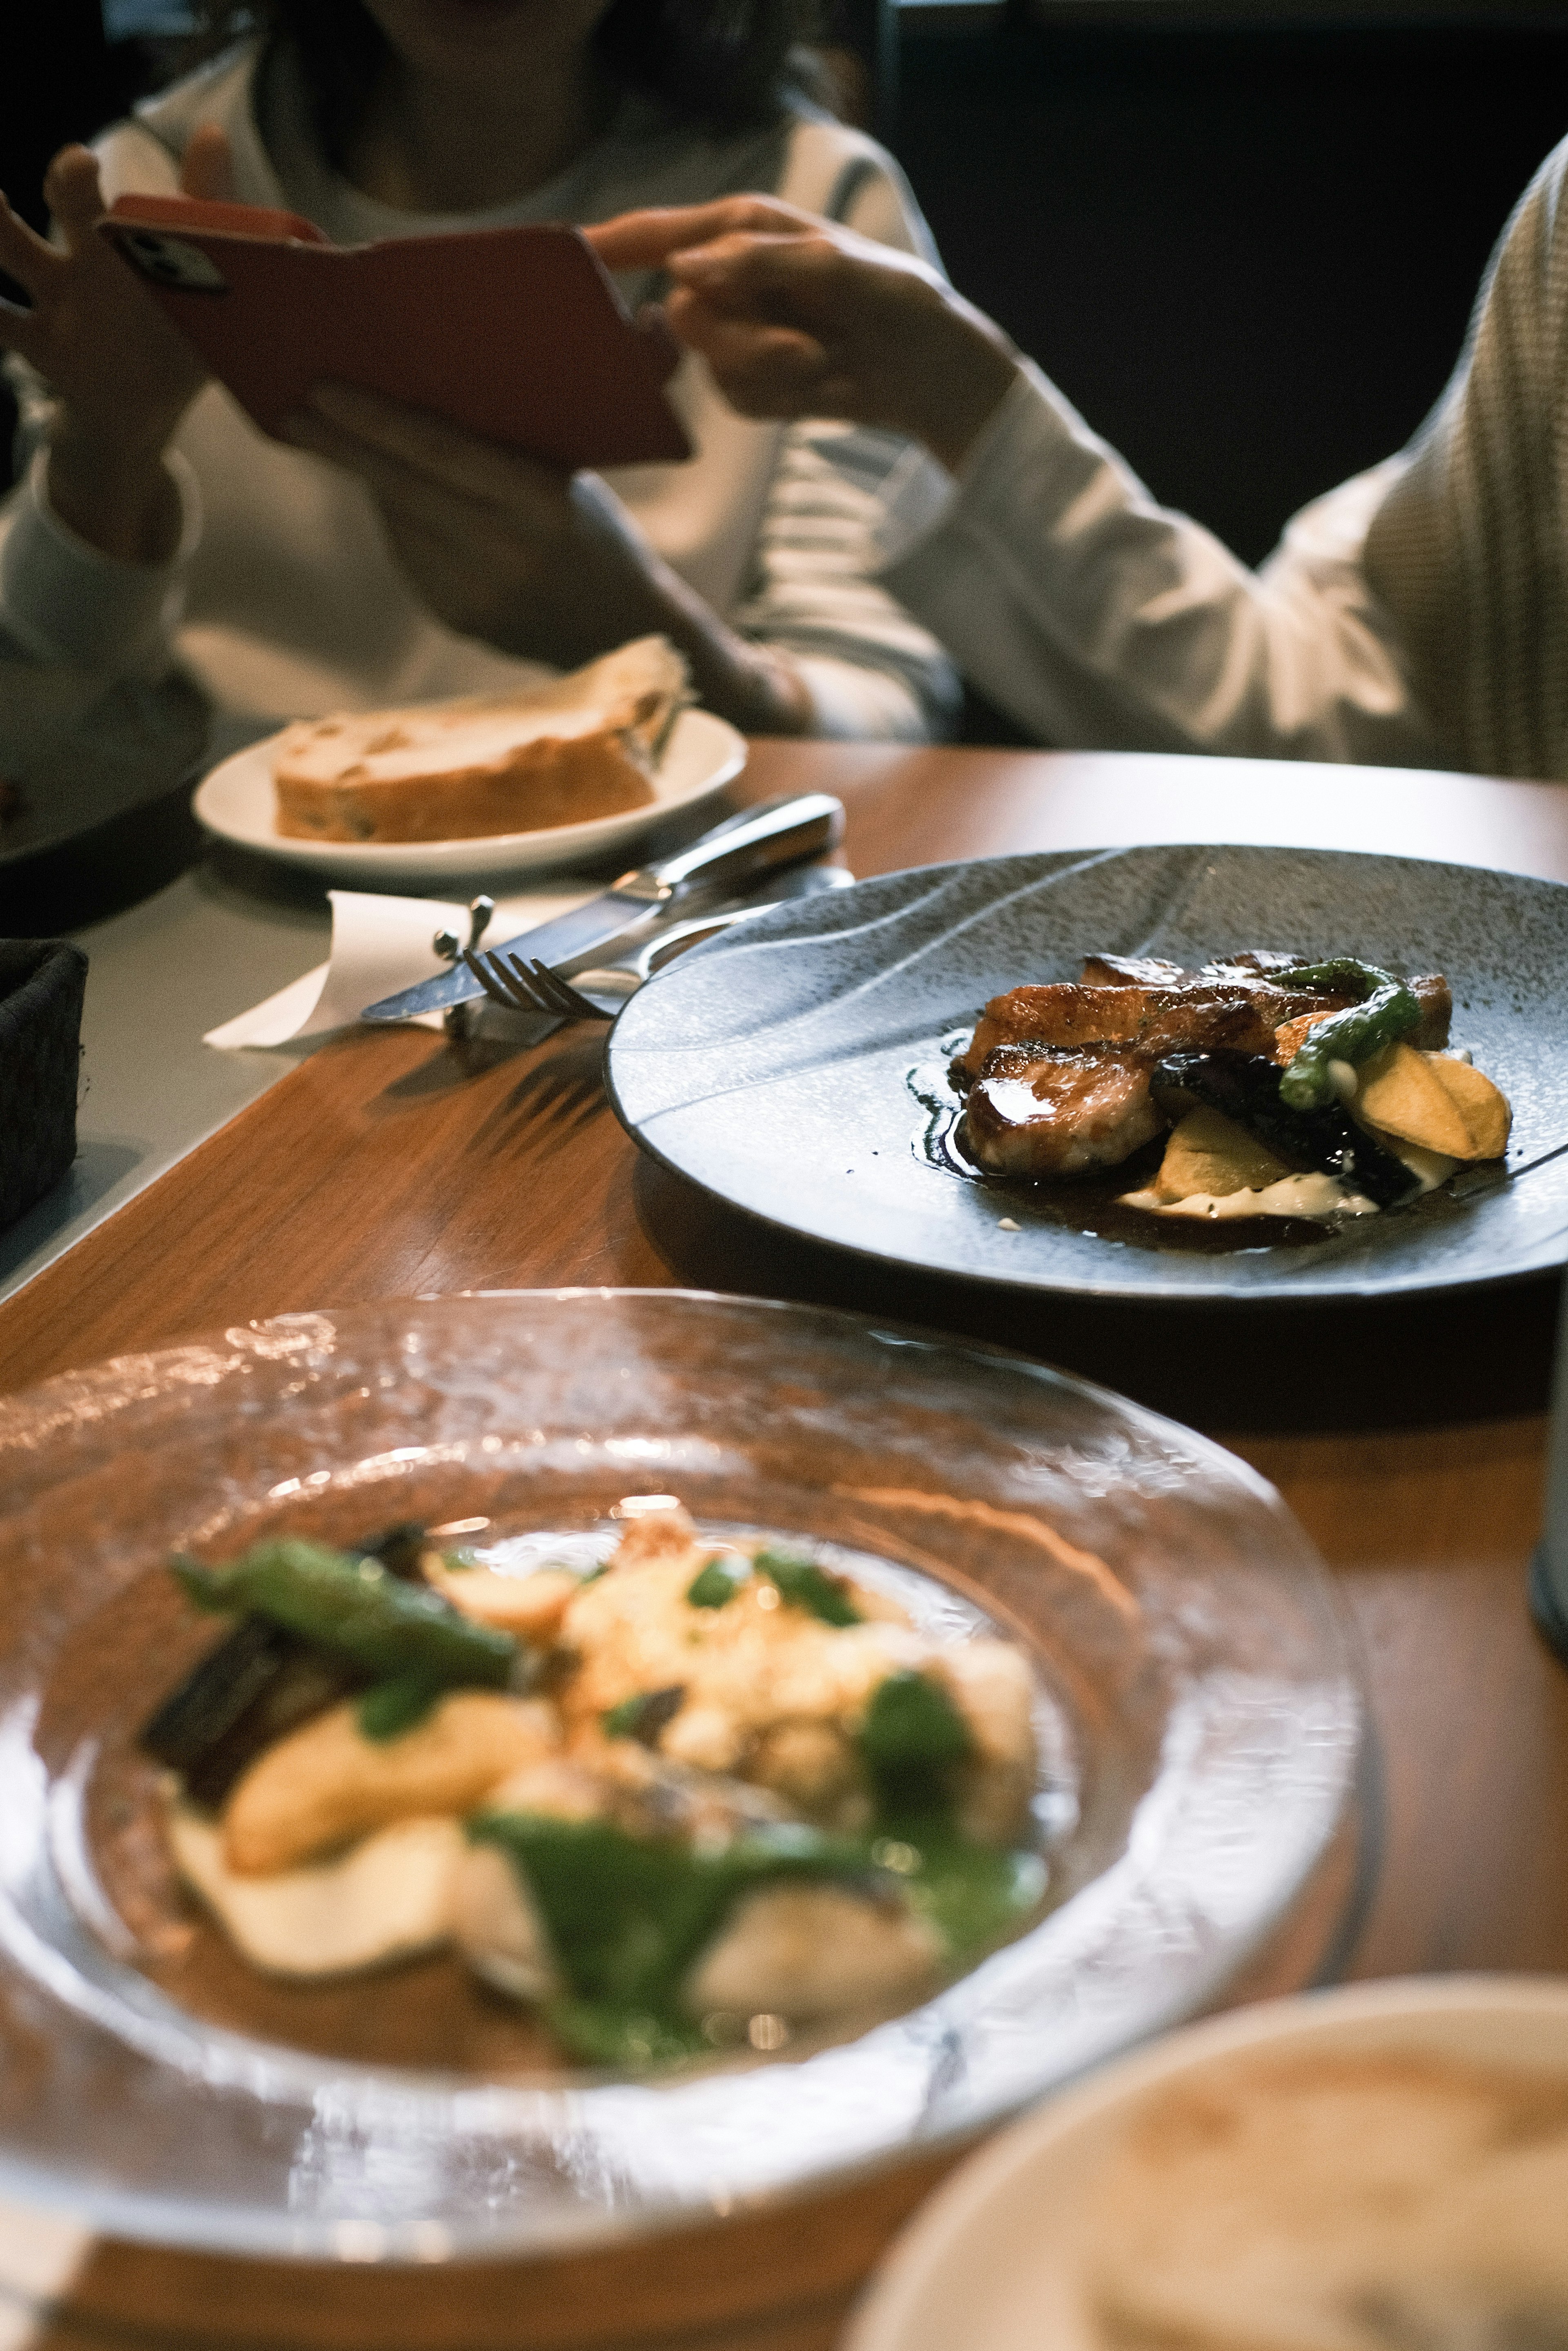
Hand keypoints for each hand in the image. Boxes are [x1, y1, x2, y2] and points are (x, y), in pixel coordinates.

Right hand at [0, 126, 235, 560]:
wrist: (145, 408)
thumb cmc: (176, 334)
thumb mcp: (203, 281)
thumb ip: (207, 213)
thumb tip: (213, 132)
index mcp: (114, 237)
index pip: (87, 189)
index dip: (74, 172)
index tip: (81, 163)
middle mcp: (81, 258)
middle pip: (65, 207)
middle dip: (64, 186)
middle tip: (76, 172)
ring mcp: (58, 300)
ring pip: (13, 248)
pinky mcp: (43, 347)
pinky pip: (1, 324)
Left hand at [284, 382, 810, 729]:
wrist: (625, 631)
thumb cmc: (597, 534)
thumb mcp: (568, 477)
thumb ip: (506, 445)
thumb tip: (422, 391)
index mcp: (542, 502)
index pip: (440, 451)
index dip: (376, 420)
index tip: (325, 390)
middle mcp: (505, 552)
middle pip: (401, 487)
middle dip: (342, 446)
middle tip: (296, 411)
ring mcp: (477, 594)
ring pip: (398, 520)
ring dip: (371, 478)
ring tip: (341, 441)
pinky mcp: (456, 618)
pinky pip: (408, 554)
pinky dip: (399, 522)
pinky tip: (399, 500)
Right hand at [587, 198, 1019, 473]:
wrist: (931, 370)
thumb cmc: (896, 299)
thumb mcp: (836, 267)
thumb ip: (756, 263)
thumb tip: (683, 269)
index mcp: (742, 231)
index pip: (659, 235)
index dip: (609, 246)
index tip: (564, 257)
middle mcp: (729, 279)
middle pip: (684, 318)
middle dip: (743, 342)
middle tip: (806, 349)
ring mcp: (738, 334)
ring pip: (711, 366)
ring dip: (772, 373)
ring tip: (826, 361)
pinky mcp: (752, 381)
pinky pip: (735, 400)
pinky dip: (780, 399)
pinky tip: (819, 385)